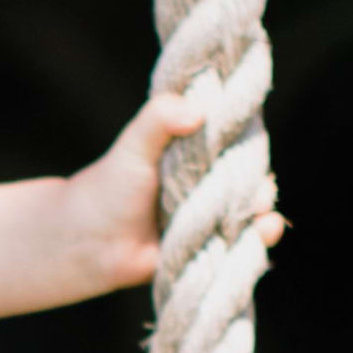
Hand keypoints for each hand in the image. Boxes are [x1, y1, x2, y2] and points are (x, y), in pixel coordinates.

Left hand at [68, 90, 286, 291]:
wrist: (87, 242)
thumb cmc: (109, 187)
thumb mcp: (133, 144)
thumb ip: (159, 117)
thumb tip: (198, 110)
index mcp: (193, 148)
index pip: (232, 135)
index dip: (248, 136)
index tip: (256, 138)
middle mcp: (205, 177)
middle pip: (246, 173)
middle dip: (259, 180)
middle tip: (260, 188)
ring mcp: (208, 211)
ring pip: (247, 206)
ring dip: (262, 209)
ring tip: (266, 216)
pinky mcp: (207, 242)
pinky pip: (238, 240)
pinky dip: (255, 238)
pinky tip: (265, 231)